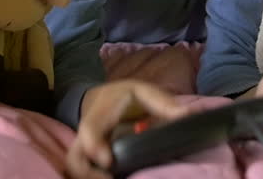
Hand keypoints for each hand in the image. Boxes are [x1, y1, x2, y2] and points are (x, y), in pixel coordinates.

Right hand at [65, 80, 189, 178]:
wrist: (101, 97)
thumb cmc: (124, 96)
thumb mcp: (143, 91)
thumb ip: (163, 103)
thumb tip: (188, 115)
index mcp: (101, 110)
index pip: (90, 127)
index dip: (94, 144)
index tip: (108, 162)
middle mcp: (86, 130)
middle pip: (74, 154)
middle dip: (86, 172)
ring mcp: (82, 144)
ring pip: (74, 165)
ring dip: (88, 177)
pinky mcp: (84, 155)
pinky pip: (80, 169)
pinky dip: (90, 176)